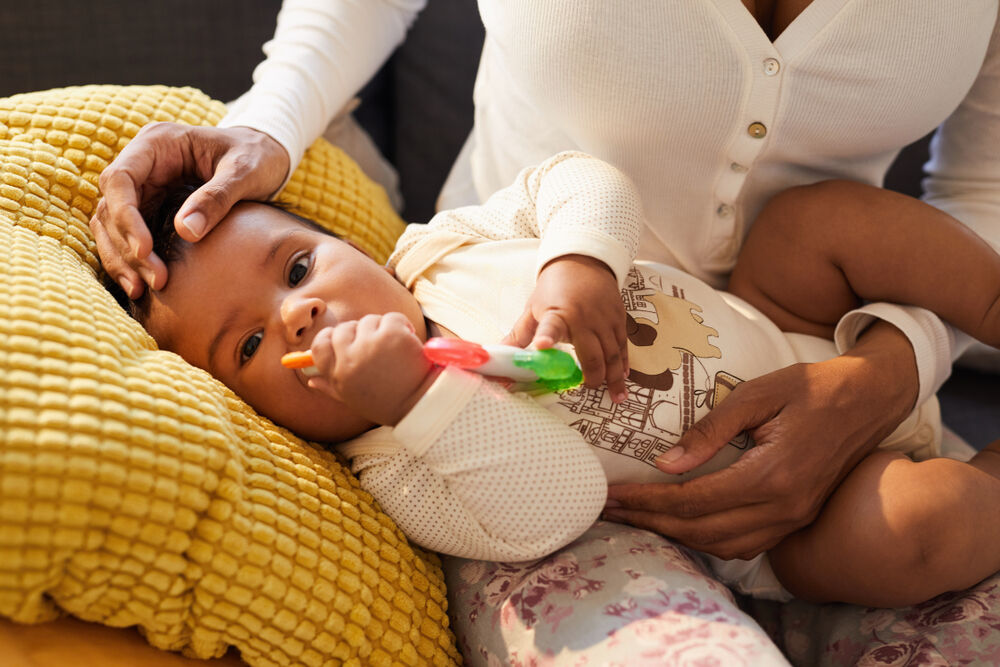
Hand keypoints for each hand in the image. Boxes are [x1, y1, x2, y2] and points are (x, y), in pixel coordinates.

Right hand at [90, 122, 289, 297]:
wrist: (267, 157)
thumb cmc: (257, 156)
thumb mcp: (245, 172)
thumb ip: (217, 197)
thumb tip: (186, 232)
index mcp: (157, 143)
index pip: (120, 178)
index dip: (126, 216)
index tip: (145, 250)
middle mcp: (142, 164)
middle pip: (112, 206)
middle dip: (127, 246)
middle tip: (155, 280)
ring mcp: (144, 187)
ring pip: (113, 225)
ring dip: (123, 259)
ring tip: (141, 290)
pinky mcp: (152, 208)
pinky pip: (129, 236)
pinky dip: (132, 261)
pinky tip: (141, 287)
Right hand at [306, 313, 434, 425]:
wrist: (422, 405)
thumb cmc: (387, 403)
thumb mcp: (353, 399)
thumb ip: (331, 387)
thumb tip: (311, 380)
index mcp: (338, 374)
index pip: (320, 344)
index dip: (330, 338)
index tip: (344, 339)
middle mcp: (350, 358)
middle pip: (344, 328)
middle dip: (359, 332)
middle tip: (376, 344)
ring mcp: (371, 344)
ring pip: (369, 321)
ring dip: (382, 329)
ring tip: (395, 349)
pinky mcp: (393, 335)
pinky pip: (391, 318)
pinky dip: (401, 325)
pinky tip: (408, 342)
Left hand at [503, 254, 628, 400]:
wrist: (582, 261)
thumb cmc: (553, 288)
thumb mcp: (533, 309)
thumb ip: (519, 336)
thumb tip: (499, 358)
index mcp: (557, 314)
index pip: (550, 327)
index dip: (546, 337)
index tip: (542, 346)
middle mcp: (583, 317)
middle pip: (592, 354)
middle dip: (593, 375)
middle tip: (590, 388)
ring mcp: (604, 318)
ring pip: (612, 353)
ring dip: (614, 376)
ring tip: (616, 396)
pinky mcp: (619, 318)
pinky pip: (623, 345)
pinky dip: (624, 363)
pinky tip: (623, 377)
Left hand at [604, 321, 918, 558]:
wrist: (870, 398)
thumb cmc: (812, 387)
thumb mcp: (757, 394)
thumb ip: (711, 431)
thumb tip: (666, 463)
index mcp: (771, 475)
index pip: (693, 501)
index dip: (647, 502)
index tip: (612, 496)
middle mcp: (783, 508)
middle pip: (702, 531)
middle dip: (650, 522)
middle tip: (610, 510)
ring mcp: (793, 519)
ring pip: (722, 545)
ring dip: (676, 536)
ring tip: (638, 517)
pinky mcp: (797, 519)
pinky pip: (745, 544)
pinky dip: (708, 540)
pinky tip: (682, 524)